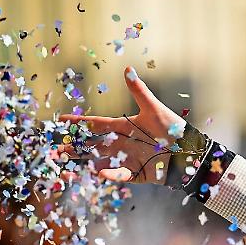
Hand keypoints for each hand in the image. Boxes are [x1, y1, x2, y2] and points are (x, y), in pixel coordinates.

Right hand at [59, 66, 184, 183]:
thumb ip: (139, 91)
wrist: (188, 152)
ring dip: (86, 163)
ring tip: (68, 165)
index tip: (61, 121)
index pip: (95, 124)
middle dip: (75, 147)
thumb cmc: (173, 129)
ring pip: (101, 161)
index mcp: (122, 126)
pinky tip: (100, 172)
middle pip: (92, 145)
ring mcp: (127, 159)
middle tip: (57, 149)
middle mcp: (121, 143)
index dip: (79, 123)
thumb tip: (128, 69)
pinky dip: (112, 174)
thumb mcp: (154, 109)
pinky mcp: (136, 173)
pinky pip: (121, 175)